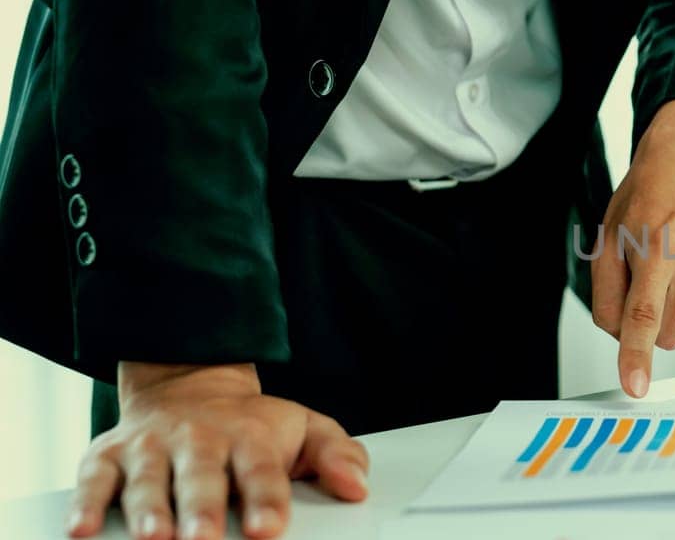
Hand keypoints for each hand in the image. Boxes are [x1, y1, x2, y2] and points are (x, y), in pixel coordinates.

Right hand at [67, 363, 368, 539]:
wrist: (189, 385)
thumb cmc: (251, 423)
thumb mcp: (304, 427)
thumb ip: (336, 454)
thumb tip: (357, 487)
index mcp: (249, 436)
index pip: (261, 470)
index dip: (267, 499)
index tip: (270, 528)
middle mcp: (198, 440)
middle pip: (201, 478)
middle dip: (201, 510)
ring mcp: (151, 446)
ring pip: (146, 480)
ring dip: (148, 510)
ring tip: (152, 538)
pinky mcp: (107, 454)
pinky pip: (93, 479)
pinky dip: (85, 502)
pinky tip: (82, 529)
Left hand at [591, 100, 674, 397]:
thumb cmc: (646, 201)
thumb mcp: (608, 240)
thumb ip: (607, 296)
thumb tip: (623, 341)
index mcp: (657, 247)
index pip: (644, 316)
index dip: (637, 356)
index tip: (636, 388)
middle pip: (668, 335)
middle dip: (652, 323)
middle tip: (650, 282)